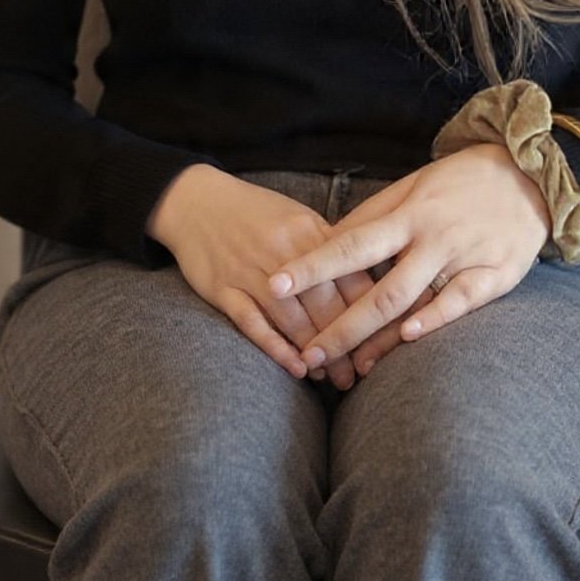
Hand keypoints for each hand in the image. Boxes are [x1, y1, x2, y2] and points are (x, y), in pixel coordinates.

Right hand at [148, 164, 374, 386]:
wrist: (195, 201)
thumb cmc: (254, 212)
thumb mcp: (298, 218)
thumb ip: (330, 247)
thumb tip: (368, 280)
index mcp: (310, 231)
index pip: (352, 278)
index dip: (371, 313)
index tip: (384, 340)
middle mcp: (285, 252)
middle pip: (326, 304)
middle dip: (347, 343)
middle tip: (360, 373)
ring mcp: (252, 271)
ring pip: (293, 319)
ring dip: (316, 353)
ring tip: (332, 379)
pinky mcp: (224, 289)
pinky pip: (254, 324)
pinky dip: (276, 348)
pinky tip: (296, 368)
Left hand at [265, 144, 550, 375]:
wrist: (529, 174)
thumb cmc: (460, 183)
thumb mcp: (413, 187)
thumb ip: (374, 217)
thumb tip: (327, 241)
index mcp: (407, 214)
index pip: (350, 243)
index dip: (313, 266)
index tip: (275, 285)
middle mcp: (431, 237)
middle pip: (377, 286)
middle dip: (339, 324)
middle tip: (306, 352)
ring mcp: (464, 256)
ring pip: (414, 300)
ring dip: (377, 336)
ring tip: (347, 364)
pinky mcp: (497, 274)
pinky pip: (462, 300)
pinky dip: (435, 319)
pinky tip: (409, 338)